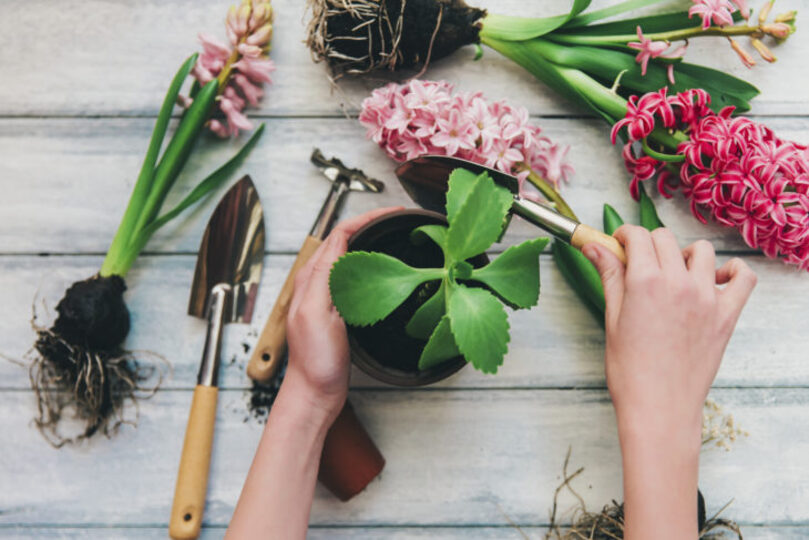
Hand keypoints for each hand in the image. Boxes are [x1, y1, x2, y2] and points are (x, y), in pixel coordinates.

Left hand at [283, 207, 403, 424]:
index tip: (391, 212)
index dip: (365, 219)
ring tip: (393, 236)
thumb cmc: (316, 361)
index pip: (339, 234)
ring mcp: (326, 296)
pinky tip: (382, 270)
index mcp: (311, 278)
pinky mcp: (336, 309)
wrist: (315, 392)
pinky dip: (368, 264)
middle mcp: (316, 283)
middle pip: (344, 239)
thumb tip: (338, 241)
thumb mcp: (317, 314)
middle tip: (398, 219)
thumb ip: (324, 277)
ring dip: (369, 241)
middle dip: (370, 224)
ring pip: (349, 256)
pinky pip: (352, 276)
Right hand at [583, 226, 755, 539]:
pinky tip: (713, 281)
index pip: (638, 236)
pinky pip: (742, 277)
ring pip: (701, 251)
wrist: (659, 408)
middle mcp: (679, 283)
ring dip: (684, 255)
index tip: (619, 245)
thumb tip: (594, 247)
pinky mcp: (727, 314)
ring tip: (673, 274)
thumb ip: (609, 276)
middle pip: (665, 239)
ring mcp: (708, 297)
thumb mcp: (612, 319)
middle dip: (648, 245)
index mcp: (646, 282)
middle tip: (638, 265)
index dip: (624, 236)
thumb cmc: (630, 371)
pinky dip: (731, 271)